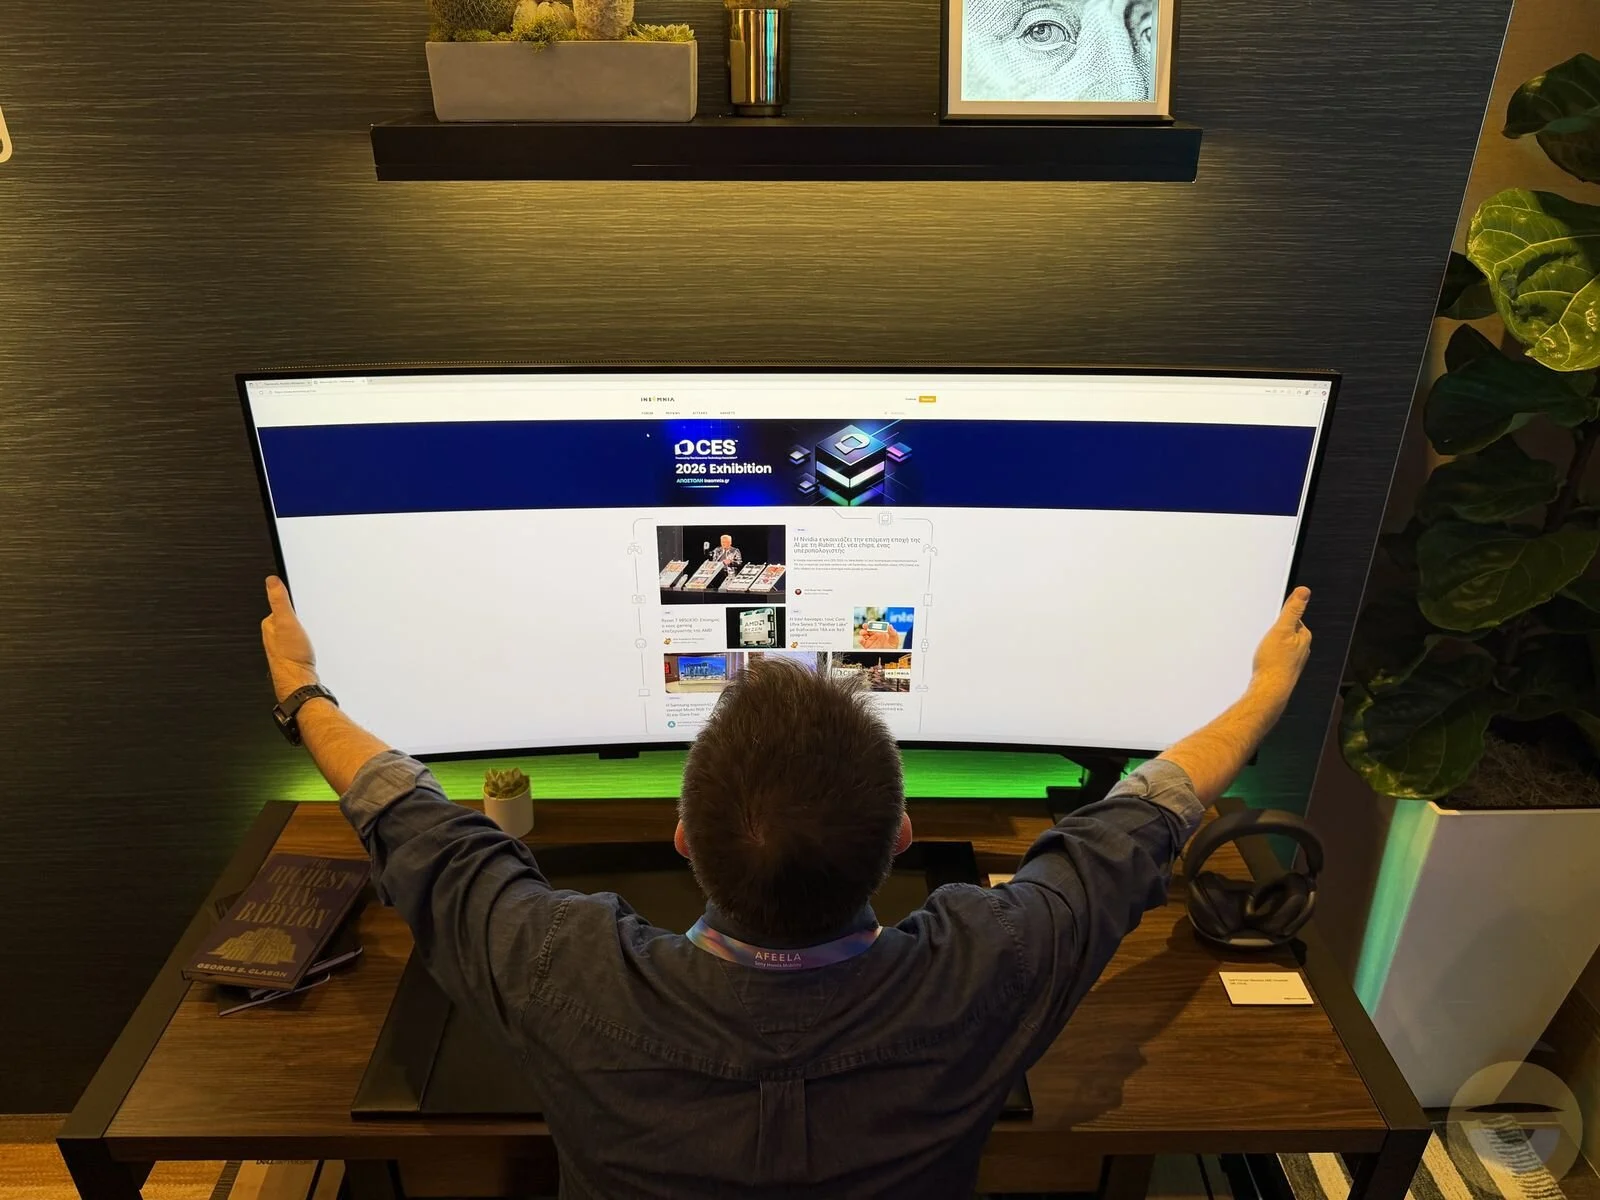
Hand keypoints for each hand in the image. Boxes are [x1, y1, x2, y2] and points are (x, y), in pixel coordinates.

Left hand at [262, 576, 318, 701]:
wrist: (299, 681)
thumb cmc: (292, 656)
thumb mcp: (286, 622)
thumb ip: (279, 600)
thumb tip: (271, 580)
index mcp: (269, 625)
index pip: (277, 606)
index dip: (289, 604)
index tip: (297, 604)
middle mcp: (272, 636)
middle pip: (284, 619)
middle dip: (294, 617)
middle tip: (303, 620)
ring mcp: (281, 647)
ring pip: (290, 632)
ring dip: (298, 631)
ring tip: (305, 634)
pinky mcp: (290, 656)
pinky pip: (295, 643)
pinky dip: (301, 642)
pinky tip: (306, 647)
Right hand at [858, 626, 902, 649]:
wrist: (888, 657)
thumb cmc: (892, 649)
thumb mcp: (894, 640)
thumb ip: (893, 633)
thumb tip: (890, 626)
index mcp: (881, 632)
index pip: (876, 626)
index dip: (873, 624)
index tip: (872, 623)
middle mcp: (874, 636)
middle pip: (868, 629)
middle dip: (866, 626)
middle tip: (865, 626)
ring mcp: (870, 640)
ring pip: (864, 634)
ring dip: (862, 632)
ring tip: (863, 632)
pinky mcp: (867, 646)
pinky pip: (862, 642)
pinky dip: (860, 639)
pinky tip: (861, 639)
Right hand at [1250, 587, 1311, 708]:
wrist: (1269, 690)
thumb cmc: (1275, 663)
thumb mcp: (1282, 630)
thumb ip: (1293, 610)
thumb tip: (1304, 591)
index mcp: (1304, 636)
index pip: (1293, 618)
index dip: (1280, 618)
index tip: (1272, 622)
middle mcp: (1302, 649)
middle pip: (1287, 631)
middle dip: (1275, 631)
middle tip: (1266, 638)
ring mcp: (1294, 660)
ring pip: (1281, 645)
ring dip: (1271, 645)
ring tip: (1264, 650)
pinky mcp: (1284, 670)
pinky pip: (1277, 656)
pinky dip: (1270, 656)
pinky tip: (1264, 661)